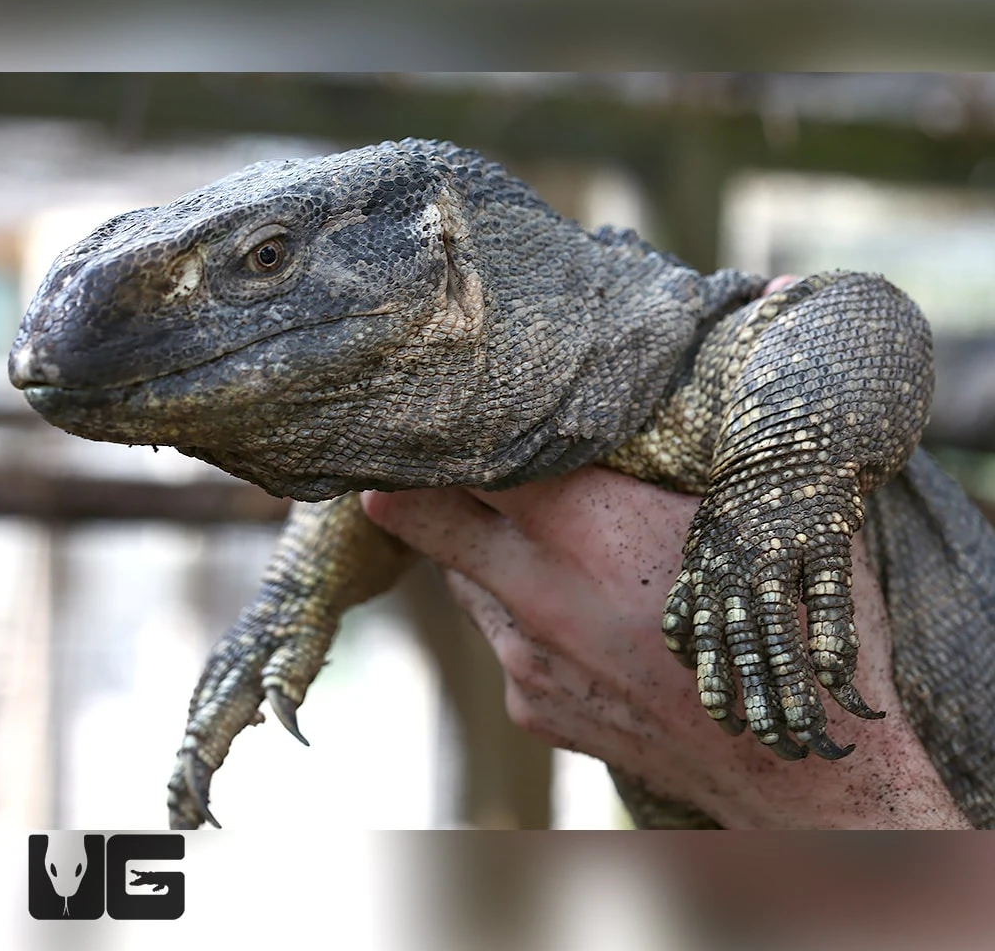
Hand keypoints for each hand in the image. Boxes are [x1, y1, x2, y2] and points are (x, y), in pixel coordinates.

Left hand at [361, 466, 966, 827]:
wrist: (793, 766)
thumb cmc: (782, 624)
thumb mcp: (732, 519)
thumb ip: (662, 471)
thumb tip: (627, 421)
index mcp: (588, 523)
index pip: (475, 457)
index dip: (447, 434)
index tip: (430, 420)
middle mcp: (540, 589)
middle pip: (431, 518)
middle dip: (410, 489)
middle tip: (393, 468)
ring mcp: (526, 657)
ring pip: (467, 581)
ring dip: (476, 554)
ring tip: (507, 536)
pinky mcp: (530, 706)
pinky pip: (501, 638)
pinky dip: (514, 615)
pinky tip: (564, 616)